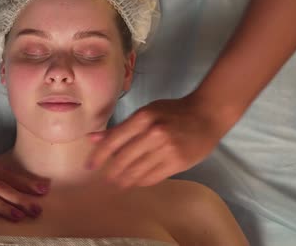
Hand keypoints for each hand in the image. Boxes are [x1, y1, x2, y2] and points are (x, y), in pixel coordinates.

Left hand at [85, 94, 240, 188]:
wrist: (206, 115)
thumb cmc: (173, 112)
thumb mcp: (146, 113)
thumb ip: (120, 128)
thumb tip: (92, 138)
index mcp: (142, 118)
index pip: (114, 141)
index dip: (99, 156)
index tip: (89, 166)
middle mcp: (153, 134)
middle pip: (123, 159)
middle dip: (110, 172)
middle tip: (104, 178)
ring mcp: (166, 150)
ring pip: (137, 171)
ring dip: (124, 180)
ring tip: (117, 183)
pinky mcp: (177, 163)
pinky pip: (152, 177)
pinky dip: (141, 181)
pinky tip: (135, 182)